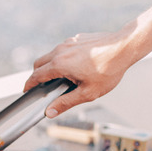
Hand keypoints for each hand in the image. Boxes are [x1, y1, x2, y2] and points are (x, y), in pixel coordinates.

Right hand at [23, 30, 137, 117]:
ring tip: (62, 78)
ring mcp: (69, 42)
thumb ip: (66, 103)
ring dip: (51, 66)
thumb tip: (50, 112)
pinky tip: (76, 66)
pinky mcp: (78, 38)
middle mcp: (61, 50)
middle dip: (37, 75)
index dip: (29, 85)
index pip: (36, 75)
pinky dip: (63, 58)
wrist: (124, 47)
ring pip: (51, 55)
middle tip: (42, 86)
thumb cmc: (108, 70)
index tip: (27, 91)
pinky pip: (64, 48)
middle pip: (40, 63)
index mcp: (59, 64)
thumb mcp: (87, 93)